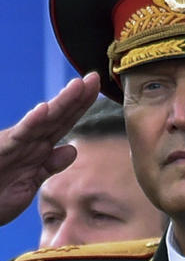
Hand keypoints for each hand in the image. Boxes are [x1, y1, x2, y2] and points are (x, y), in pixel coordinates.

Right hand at [0, 73, 100, 225]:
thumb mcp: (30, 183)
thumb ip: (50, 166)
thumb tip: (72, 149)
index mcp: (38, 147)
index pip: (64, 122)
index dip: (81, 105)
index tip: (98, 87)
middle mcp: (28, 141)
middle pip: (58, 116)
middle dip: (77, 97)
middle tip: (95, 77)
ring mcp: (15, 144)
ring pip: (43, 120)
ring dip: (61, 103)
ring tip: (77, 86)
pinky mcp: (2, 149)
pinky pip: (19, 135)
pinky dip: (32, 122)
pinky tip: (44, 109)